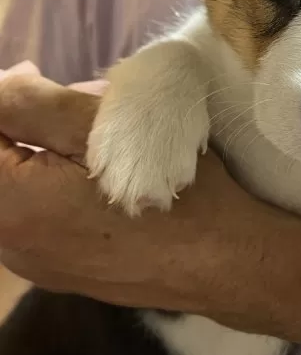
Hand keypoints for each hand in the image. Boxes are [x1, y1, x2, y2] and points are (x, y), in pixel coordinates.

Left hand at [0, 61, 300, 324]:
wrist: (225, 260)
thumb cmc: (174, 187)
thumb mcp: (105, 128)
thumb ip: (35, 103)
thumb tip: (4, 86)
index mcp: (11, 205)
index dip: (5, 102)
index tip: (38, 78)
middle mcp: (10, 245)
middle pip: (0, 167)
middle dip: (24, 129)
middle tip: (73, 103)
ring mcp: (37, 266)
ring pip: (18, 196)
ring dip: (41, 158)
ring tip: (95, 138)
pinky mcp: (65, 276)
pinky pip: (39, 221)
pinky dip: (55, 189)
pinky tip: (102, 179)